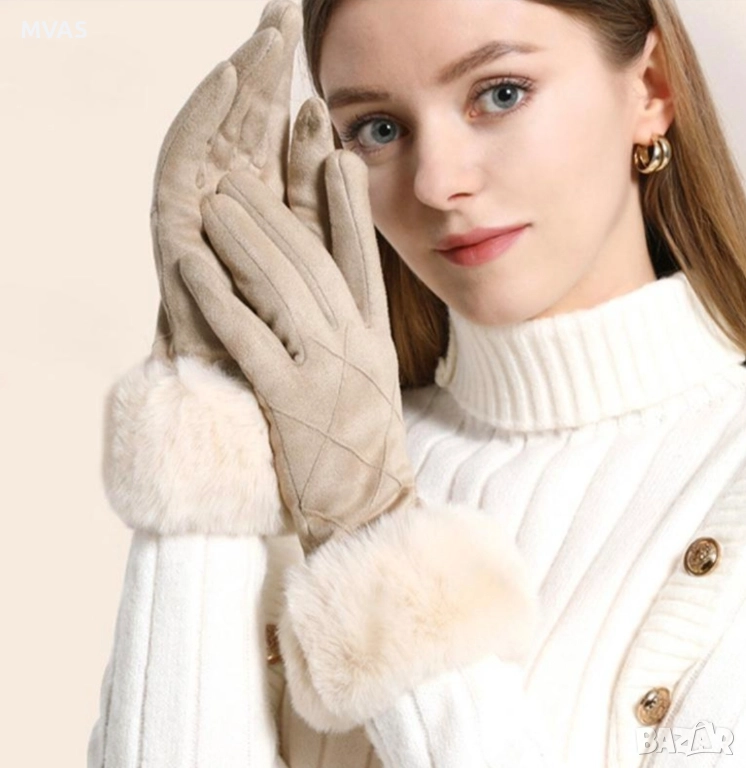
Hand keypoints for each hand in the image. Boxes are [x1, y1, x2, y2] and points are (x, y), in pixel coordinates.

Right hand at [149, 0, 301, 363]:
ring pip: (219, 133)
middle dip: (266, 71)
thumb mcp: (325, 269)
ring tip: (263, 32)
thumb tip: (345, 152)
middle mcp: (231, 207)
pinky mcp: (172, 225)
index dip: (297, 94)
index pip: (280, 140)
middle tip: (285, 12)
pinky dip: (204, 117)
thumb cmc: (295, 341)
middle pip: (247, 126)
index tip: (320, 46)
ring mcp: (199, 211)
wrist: (254, 397)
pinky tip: (227, 77)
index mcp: (269, 214)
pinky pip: (186, 160)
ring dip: (239, 81)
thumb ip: (331, 213)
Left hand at [178, 97, 420, 554]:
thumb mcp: (369, 378)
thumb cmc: (362, 444)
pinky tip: (195, 269)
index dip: (346, 205)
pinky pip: (251, 339)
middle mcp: (355, 347)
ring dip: (243, 244)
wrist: (369, 508)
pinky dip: (220, 300)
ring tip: (213, 210)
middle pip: (312, 265)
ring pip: (282, 291)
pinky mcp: (291, 403)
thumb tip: (319, 288)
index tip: (331, 156)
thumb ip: (348, 331)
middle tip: (237, 182)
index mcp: (374, 338)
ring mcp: (326, 374)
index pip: (363, 260)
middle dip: (273, 216)